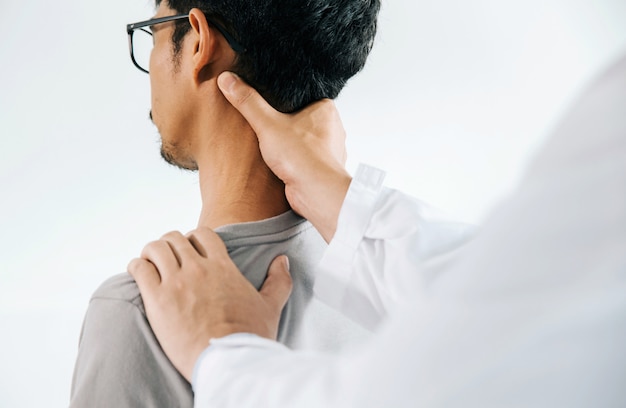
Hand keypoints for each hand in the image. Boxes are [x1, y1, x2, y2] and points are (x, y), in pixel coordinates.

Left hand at [127, 228, 292, 381]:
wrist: (228, 362)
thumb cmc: (249, 337)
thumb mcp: (270, 307)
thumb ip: (278, 281)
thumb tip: (282, 260)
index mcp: (223, 267)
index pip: (203, 234)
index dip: (194, 238)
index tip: (191, 249)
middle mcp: (198, 269)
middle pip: (175, 238)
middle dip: (170, 244)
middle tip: (168, 258)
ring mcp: (176, 283)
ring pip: (155, 248)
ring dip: (151, 252)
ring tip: (150, 263)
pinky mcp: (157, 301)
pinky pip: (139, 269)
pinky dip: (136, 266)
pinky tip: (139, 273)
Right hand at [217, 72, 351, 241]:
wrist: (316, 194)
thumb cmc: (302, 158)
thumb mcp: (268, 124)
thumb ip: (248, 102)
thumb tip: (228, 79)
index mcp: (326, 110)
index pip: (303, 95)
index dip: (284, 97)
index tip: (268, 99)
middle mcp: (331, 129)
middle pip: (302, 118)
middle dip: (285, 122)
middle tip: (265, 120)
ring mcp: (327, 151)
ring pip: (303, 140)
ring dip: (288, 143)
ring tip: (269, 141)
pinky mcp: (320, 169)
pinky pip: (302, 159)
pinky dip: (291, 160)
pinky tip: (278, 161)